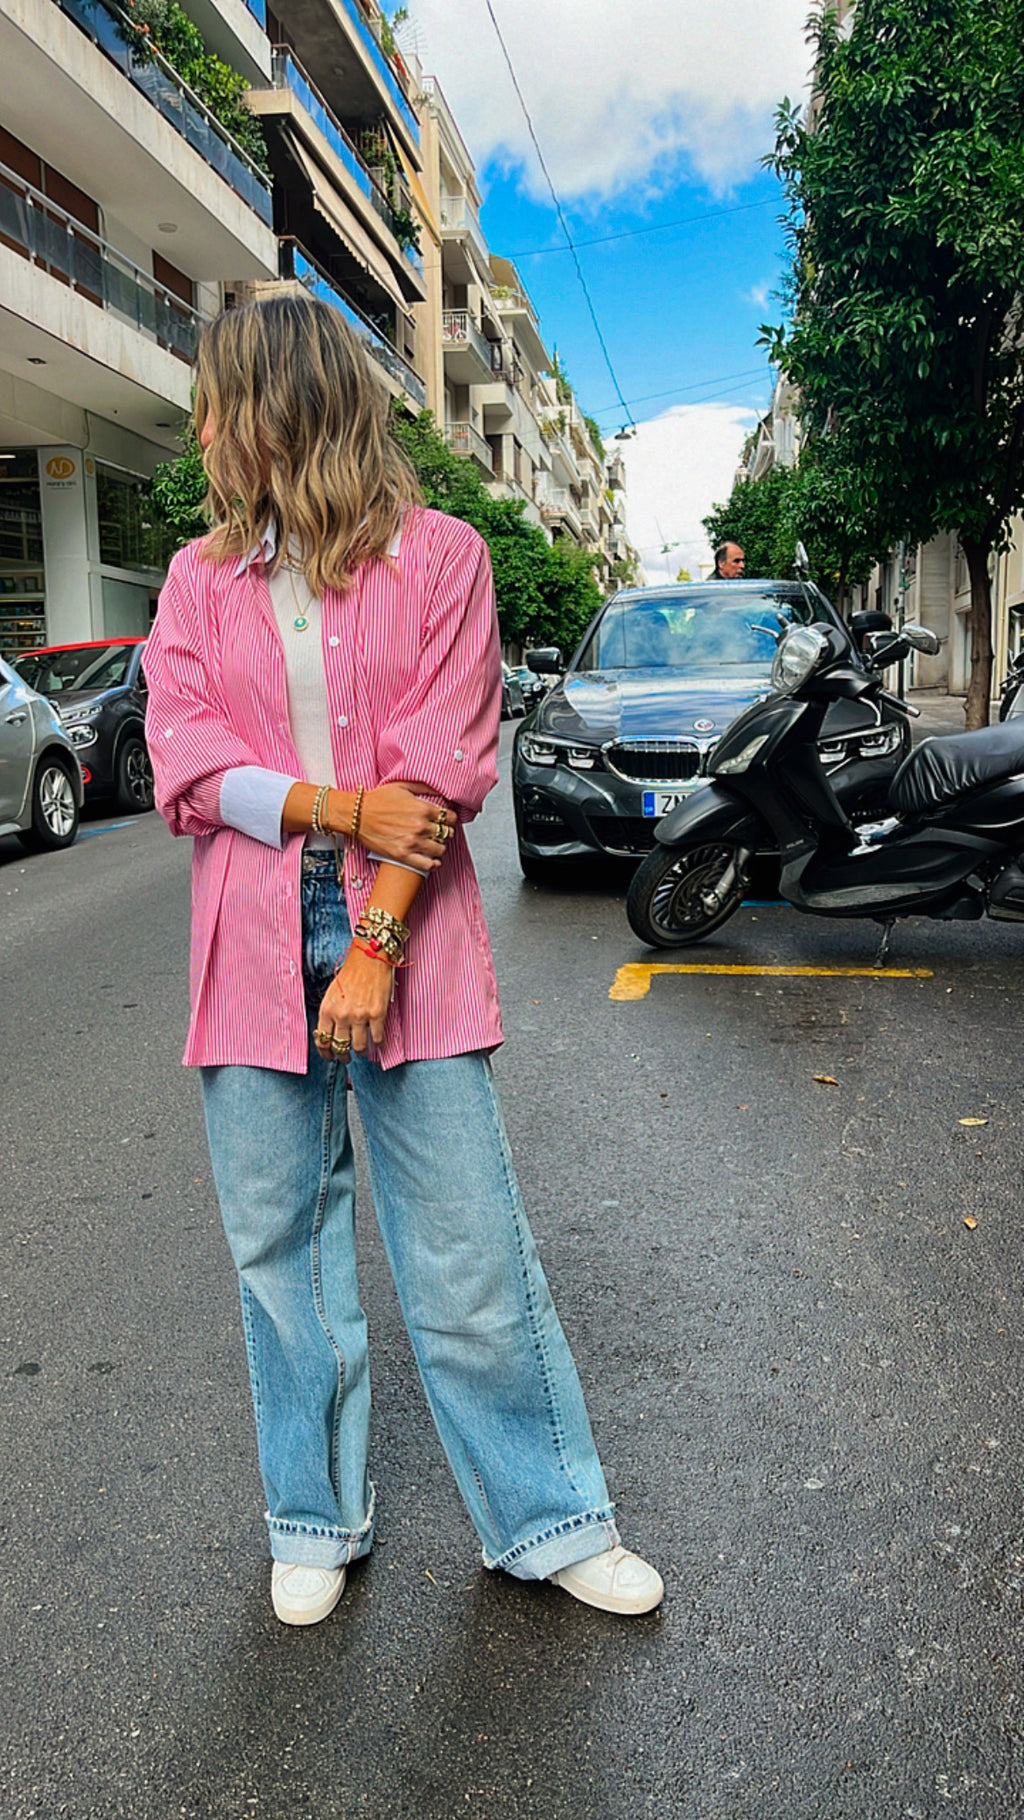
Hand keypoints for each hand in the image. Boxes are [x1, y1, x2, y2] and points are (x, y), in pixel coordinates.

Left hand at [314, 946, 393, 1059]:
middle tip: (346, 1059)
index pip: (322, 1040)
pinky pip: (377, 1038)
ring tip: (363, 1051)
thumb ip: (331, 1013)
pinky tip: (377, 1041)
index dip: (326, 1053)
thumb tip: (333, 1032)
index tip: (330, 1057)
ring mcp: (359, 1016)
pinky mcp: (377, 1014)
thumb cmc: (352, 972)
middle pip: (340, 1047)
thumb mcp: (332, 993)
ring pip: (358, 1047)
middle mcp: (341, 1015)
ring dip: (361, 1052)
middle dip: (343, 1057)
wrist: (370, 957)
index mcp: (327, 1010)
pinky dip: (378, 1042)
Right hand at [338, 783, 455, 869]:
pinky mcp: (403, 855)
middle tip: (440, 832)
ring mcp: (412, 842)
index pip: (450, 817)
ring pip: (440, 849)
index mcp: (423, 808)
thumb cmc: (376, 800)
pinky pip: (428, 865)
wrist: (356, 815)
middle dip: (445, 832)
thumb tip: (441, 790)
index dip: (450, 819)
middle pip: (447, 833)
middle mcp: (420, 826)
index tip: (447, 821)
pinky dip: (434, 863)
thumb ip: (424, 787)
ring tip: (434, 844)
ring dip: (440, 847)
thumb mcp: (402, 786)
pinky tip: (433, 860)